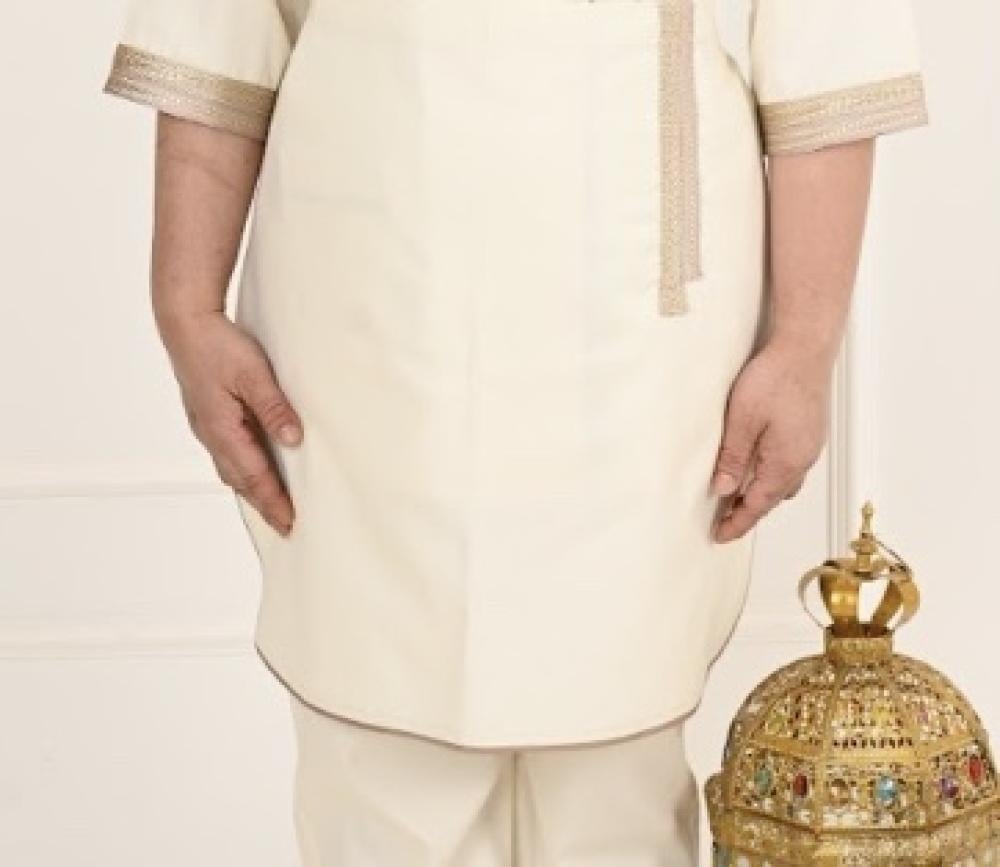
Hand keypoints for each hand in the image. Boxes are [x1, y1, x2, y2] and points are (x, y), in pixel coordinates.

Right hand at [156, 310, 302, 535]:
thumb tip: (294, 440)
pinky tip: (255, 468)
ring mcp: (207, 426)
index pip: (254, 476)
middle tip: (287, 526)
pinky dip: (243, 469)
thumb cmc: (217, 345)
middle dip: (263, 504)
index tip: (290, 523)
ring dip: (252, 489)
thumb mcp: (253, 374)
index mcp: (222, 429)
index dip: (273, 502)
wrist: (185, 323)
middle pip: (240, 481)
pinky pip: (228, 453)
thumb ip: (274, 408)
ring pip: (231, 469)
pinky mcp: (208, 416)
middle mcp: (211, 434)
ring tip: (273, 505)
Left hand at [709, 338, 832, 542]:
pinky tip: (757, 468)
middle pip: (772, 498)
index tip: (719, 536)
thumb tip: (722, 490)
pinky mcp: (809, 432)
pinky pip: (789, 466)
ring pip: (782, 483)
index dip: (737, 523)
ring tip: (736, 498)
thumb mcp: (743, 421)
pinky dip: (771, 476)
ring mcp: (809, 447)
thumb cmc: (775, 379)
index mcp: (785, 464)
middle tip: (724, 522)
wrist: (806, 348)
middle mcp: (802, 460)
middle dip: (748, 512)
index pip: (757, 505)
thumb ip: (733, 458)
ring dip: (761, 494)